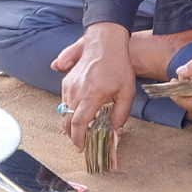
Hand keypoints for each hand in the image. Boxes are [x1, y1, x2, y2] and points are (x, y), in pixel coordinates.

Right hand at [52, 23, 135, 147]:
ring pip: (64, 112)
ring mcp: (69, 85)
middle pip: (67, 121)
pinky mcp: (66, 80)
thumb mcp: (127, 93)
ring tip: (80, 130)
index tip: (81, 147)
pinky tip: (79, 113)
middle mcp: (76, 92)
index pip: (79, 124)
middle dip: (71, 135)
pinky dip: (69, 111)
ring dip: (70, 123)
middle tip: (80, 142)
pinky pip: (64, 101)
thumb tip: (114, 131)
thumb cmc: (118, 67)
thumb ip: (120, 114)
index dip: (78, 138)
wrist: (105, 43)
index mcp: (91, 96)